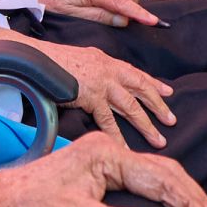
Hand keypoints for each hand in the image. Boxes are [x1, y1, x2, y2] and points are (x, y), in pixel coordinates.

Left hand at [0, 131, 206, 206]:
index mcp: (104, 155)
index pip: (165, 181)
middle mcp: (105, 155)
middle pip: (168, 176)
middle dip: (197, 206)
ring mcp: (100, 168)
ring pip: (157, 181)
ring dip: (184, 206)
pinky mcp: (94, 184)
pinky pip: (142, 190)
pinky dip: (165, 206)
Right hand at [46, 42, 179, 147]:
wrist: (35, 58)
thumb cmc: (52, 61)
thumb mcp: (80, 59)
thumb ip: (94, 69)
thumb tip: (98, 81)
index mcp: (106, 61)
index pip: (135, 73)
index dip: (153, 83)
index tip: (168, 92)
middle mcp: (108, 70)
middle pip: (140, 89)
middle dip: (158, 106)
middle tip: (171, 120)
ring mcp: (102, 83)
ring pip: (131, 106)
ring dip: (146, 124)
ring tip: (159, 140)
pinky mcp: (91, 96)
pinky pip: (108, 120)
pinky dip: (117, 136)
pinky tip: (126, 148)